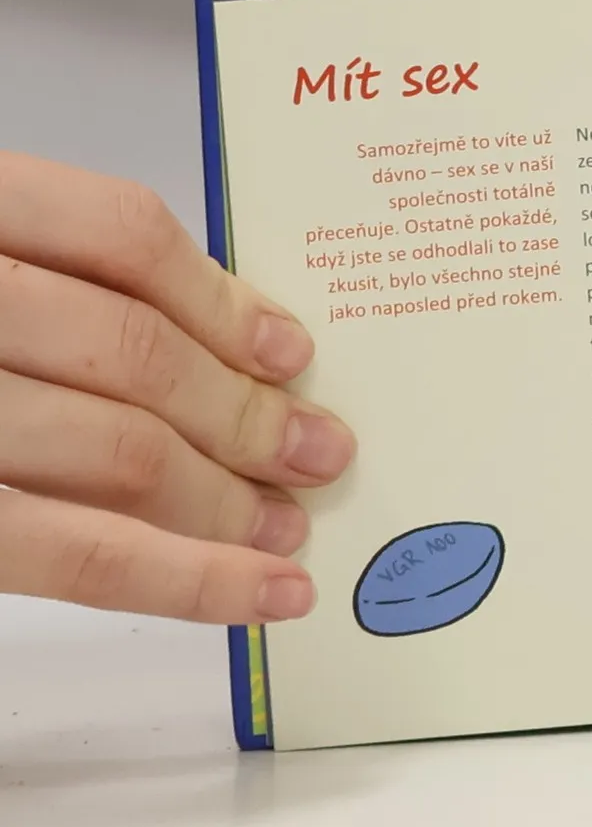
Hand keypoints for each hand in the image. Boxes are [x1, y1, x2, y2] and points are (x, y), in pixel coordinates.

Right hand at [0, 154, 352, 622]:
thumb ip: (38, 278)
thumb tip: (216, 335)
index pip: (114, 231)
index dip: (221, 296)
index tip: (291, 350)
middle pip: (131, 350)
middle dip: (244, 412)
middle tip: (319, 453)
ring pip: (114, 452)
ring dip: (225, 500)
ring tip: (286, 531)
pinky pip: (67, 551)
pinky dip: (180, 580)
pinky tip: (252, 595)